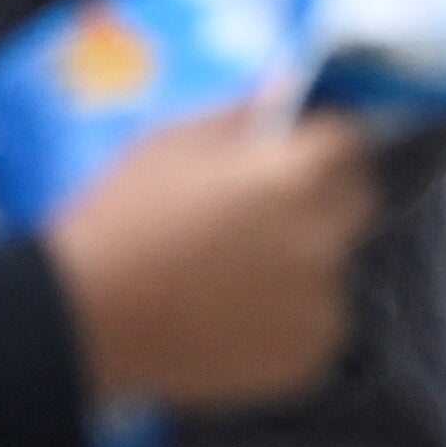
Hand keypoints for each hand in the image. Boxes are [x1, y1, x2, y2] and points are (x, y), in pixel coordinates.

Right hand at [42, 103, 379, 410]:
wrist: (91, 314)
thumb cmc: (123, 215)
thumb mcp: (169, 142)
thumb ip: (239, 116)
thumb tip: (285, 91)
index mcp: (293, 179)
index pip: (348, 140)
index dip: (321, 136)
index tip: (296, 142)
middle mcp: (323, 241)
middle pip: (354, 200)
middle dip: (319, 192)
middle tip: (261, 203)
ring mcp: (322, 305)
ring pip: (331, 264)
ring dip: (299, 256)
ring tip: (232, 267)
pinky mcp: (310, 355)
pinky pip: (313, 317)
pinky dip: (285, 310)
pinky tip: (231, 308)